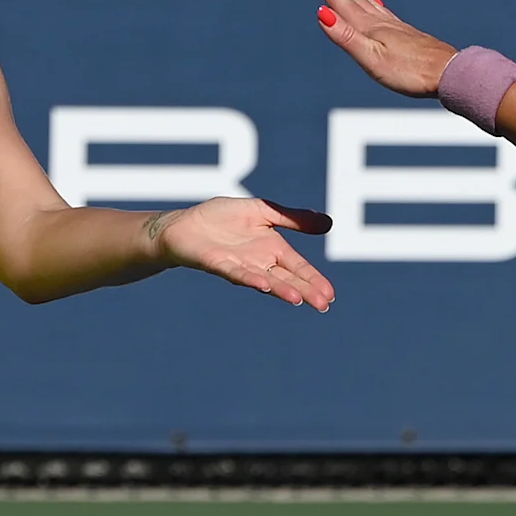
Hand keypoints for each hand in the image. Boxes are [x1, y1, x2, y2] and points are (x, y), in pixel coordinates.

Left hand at [149, 196, 336, 311]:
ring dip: (281, 289)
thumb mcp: (263, 211)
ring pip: (265, 280)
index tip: (330, 295)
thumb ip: (292, 218)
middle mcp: (259, 262)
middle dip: (305, 291)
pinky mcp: (218, 263)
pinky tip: (263, 284)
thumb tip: (329, 223)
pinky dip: (250, 278)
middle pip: (286, 279)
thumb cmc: (222, 219)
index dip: (314, 280)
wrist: (185, 224)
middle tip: (323, 304)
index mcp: (272, 249)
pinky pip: (236, 272)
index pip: (299, 267)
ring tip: (298, 299)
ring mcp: (240, 265)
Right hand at [311, 0, 454, 96]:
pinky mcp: (406, 35)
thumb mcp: (371, 58)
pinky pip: (383, 12)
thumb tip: (322, 13)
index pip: (343, 3)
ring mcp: (395, 27)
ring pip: (368, 3)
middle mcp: (381, 23)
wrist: (446, 74)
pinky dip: (373, 4)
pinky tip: (376, 3)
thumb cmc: (410, 71)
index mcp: (370, 28)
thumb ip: (347, 36)